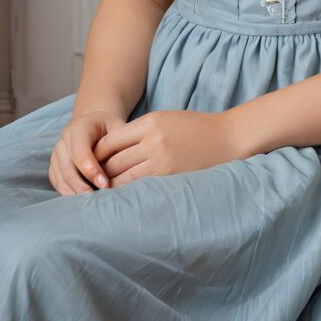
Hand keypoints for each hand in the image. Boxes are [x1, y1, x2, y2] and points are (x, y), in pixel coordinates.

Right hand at [49, 109, 126, 195]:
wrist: (93, 122)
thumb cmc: (109, 127)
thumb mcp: (117, 127)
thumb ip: (119, 143)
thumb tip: (125, 165)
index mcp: (79, 128)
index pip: (81, 152)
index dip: (92, 170)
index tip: (105, 185)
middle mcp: (64, 140)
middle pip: (68, 169)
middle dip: (83, 187)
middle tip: (98, 200)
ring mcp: (57, 154)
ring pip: (61, 178)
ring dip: (75, 193)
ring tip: (91, 203)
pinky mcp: (55, 165)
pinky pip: (58, 183)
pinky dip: (68, 193)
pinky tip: (82, 201)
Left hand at [94, 109, 245, 185]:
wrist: (229, 137)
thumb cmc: (196, 127)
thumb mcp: (166, 119)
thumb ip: (140, 132)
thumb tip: (111, 151)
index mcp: (151, 123)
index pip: (110, 141)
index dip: (97, 154)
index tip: (92, 163)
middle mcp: (153, 142)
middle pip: (113, 162)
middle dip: (100, 174)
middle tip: (91, 184)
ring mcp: (162, 163)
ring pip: (124, 180)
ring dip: (111, 188)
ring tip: (102, 196)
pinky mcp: (171, 180)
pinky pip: (141, 190)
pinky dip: (129, 195)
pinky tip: (123, 200)